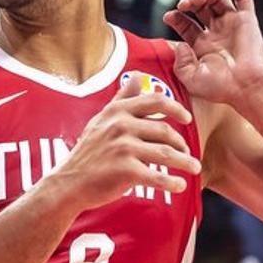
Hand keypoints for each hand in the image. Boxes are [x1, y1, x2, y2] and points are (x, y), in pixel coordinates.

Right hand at [47, 75, 199, 211]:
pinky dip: (171, 183)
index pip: (155, 101)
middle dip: (181, 143)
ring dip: (185, 162)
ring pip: (166, 154)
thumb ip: (122, 100)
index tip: (187, 118)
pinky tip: (179, 185)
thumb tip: (136, 76)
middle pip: (164, 131)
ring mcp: (123, 148)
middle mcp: (120, 126)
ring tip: (194, 168)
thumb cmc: (87, 153)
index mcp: (117, 112)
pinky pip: (157, 176)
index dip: (176, 108)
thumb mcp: (101, 121)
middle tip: (187, 153)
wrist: (68, 184)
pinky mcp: (125, 171)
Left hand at [163, 0, 262, 107]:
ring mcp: (231, 25)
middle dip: (189, 1)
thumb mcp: (190, 78)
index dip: (176, 17)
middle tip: (184, 3)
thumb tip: (179, 44)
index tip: (169, 15)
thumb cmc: (218, 87)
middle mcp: (215, 32)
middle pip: (200, 8)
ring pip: (217, 0)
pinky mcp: (247, 20)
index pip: (185, 24)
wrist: (244, 87)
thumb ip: (180, 62)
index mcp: (200, 45)